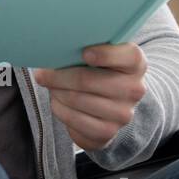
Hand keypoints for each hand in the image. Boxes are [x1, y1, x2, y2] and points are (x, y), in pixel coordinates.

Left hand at [33, 43, 147, 150]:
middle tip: (42, 73)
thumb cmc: (100, 71)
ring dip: (56, 92)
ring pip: (76, 99)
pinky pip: (73, 119)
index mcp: (136, 64)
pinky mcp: (107, 131)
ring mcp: (122, 113)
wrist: (109, 106)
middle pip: (87, 79)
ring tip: (49, 85)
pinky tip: (57, 100)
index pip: (129, 56)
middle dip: (58, 76)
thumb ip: (88, 47)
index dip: (104, 54)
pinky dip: (59, 108)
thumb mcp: (101, 54)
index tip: (84, 52)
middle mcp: (134, 89)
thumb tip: (57, 48)